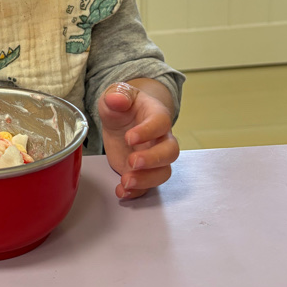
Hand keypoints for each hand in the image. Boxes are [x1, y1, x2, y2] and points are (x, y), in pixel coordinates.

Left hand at [98, 81, 178, 199]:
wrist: (122, 119)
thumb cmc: (123, 106)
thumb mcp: (116, 94)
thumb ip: (117, 94)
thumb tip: (117, 99)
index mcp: (156, 115)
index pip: (161, 123)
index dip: (148, 131)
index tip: (129, 137)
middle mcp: (161, 138)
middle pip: (170, 152)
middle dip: (153, 160)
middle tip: (132, 162)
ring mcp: (154, 157)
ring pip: (163, 172)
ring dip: (146, 180)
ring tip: (125, 181)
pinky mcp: (144, 172)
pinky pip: (148, 186)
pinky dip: (136, 192)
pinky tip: (121, 191)